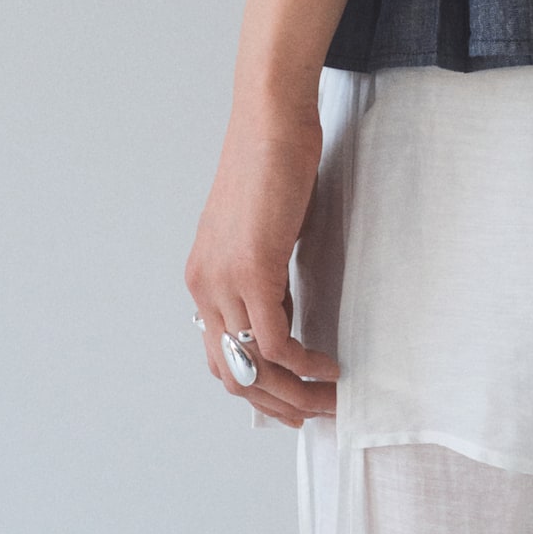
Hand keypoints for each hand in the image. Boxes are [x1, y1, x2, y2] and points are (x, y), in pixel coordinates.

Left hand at [185, 101, 341, 427]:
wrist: (270, 118)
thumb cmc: (271, 161)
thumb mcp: (261, 230)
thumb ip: (264, 272)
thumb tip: (284, 306)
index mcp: (203, 279)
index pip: (221, 356)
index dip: (256, 388)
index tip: (292, 399)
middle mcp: (204, 288)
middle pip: (232, 374)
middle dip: (275, 404)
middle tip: (314, 415)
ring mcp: (224, 281)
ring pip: (255, 366)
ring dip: (294, 394)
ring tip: (329, 401)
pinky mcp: (253, 270)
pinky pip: (277, 341)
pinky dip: (305, 364)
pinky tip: (329, 366)